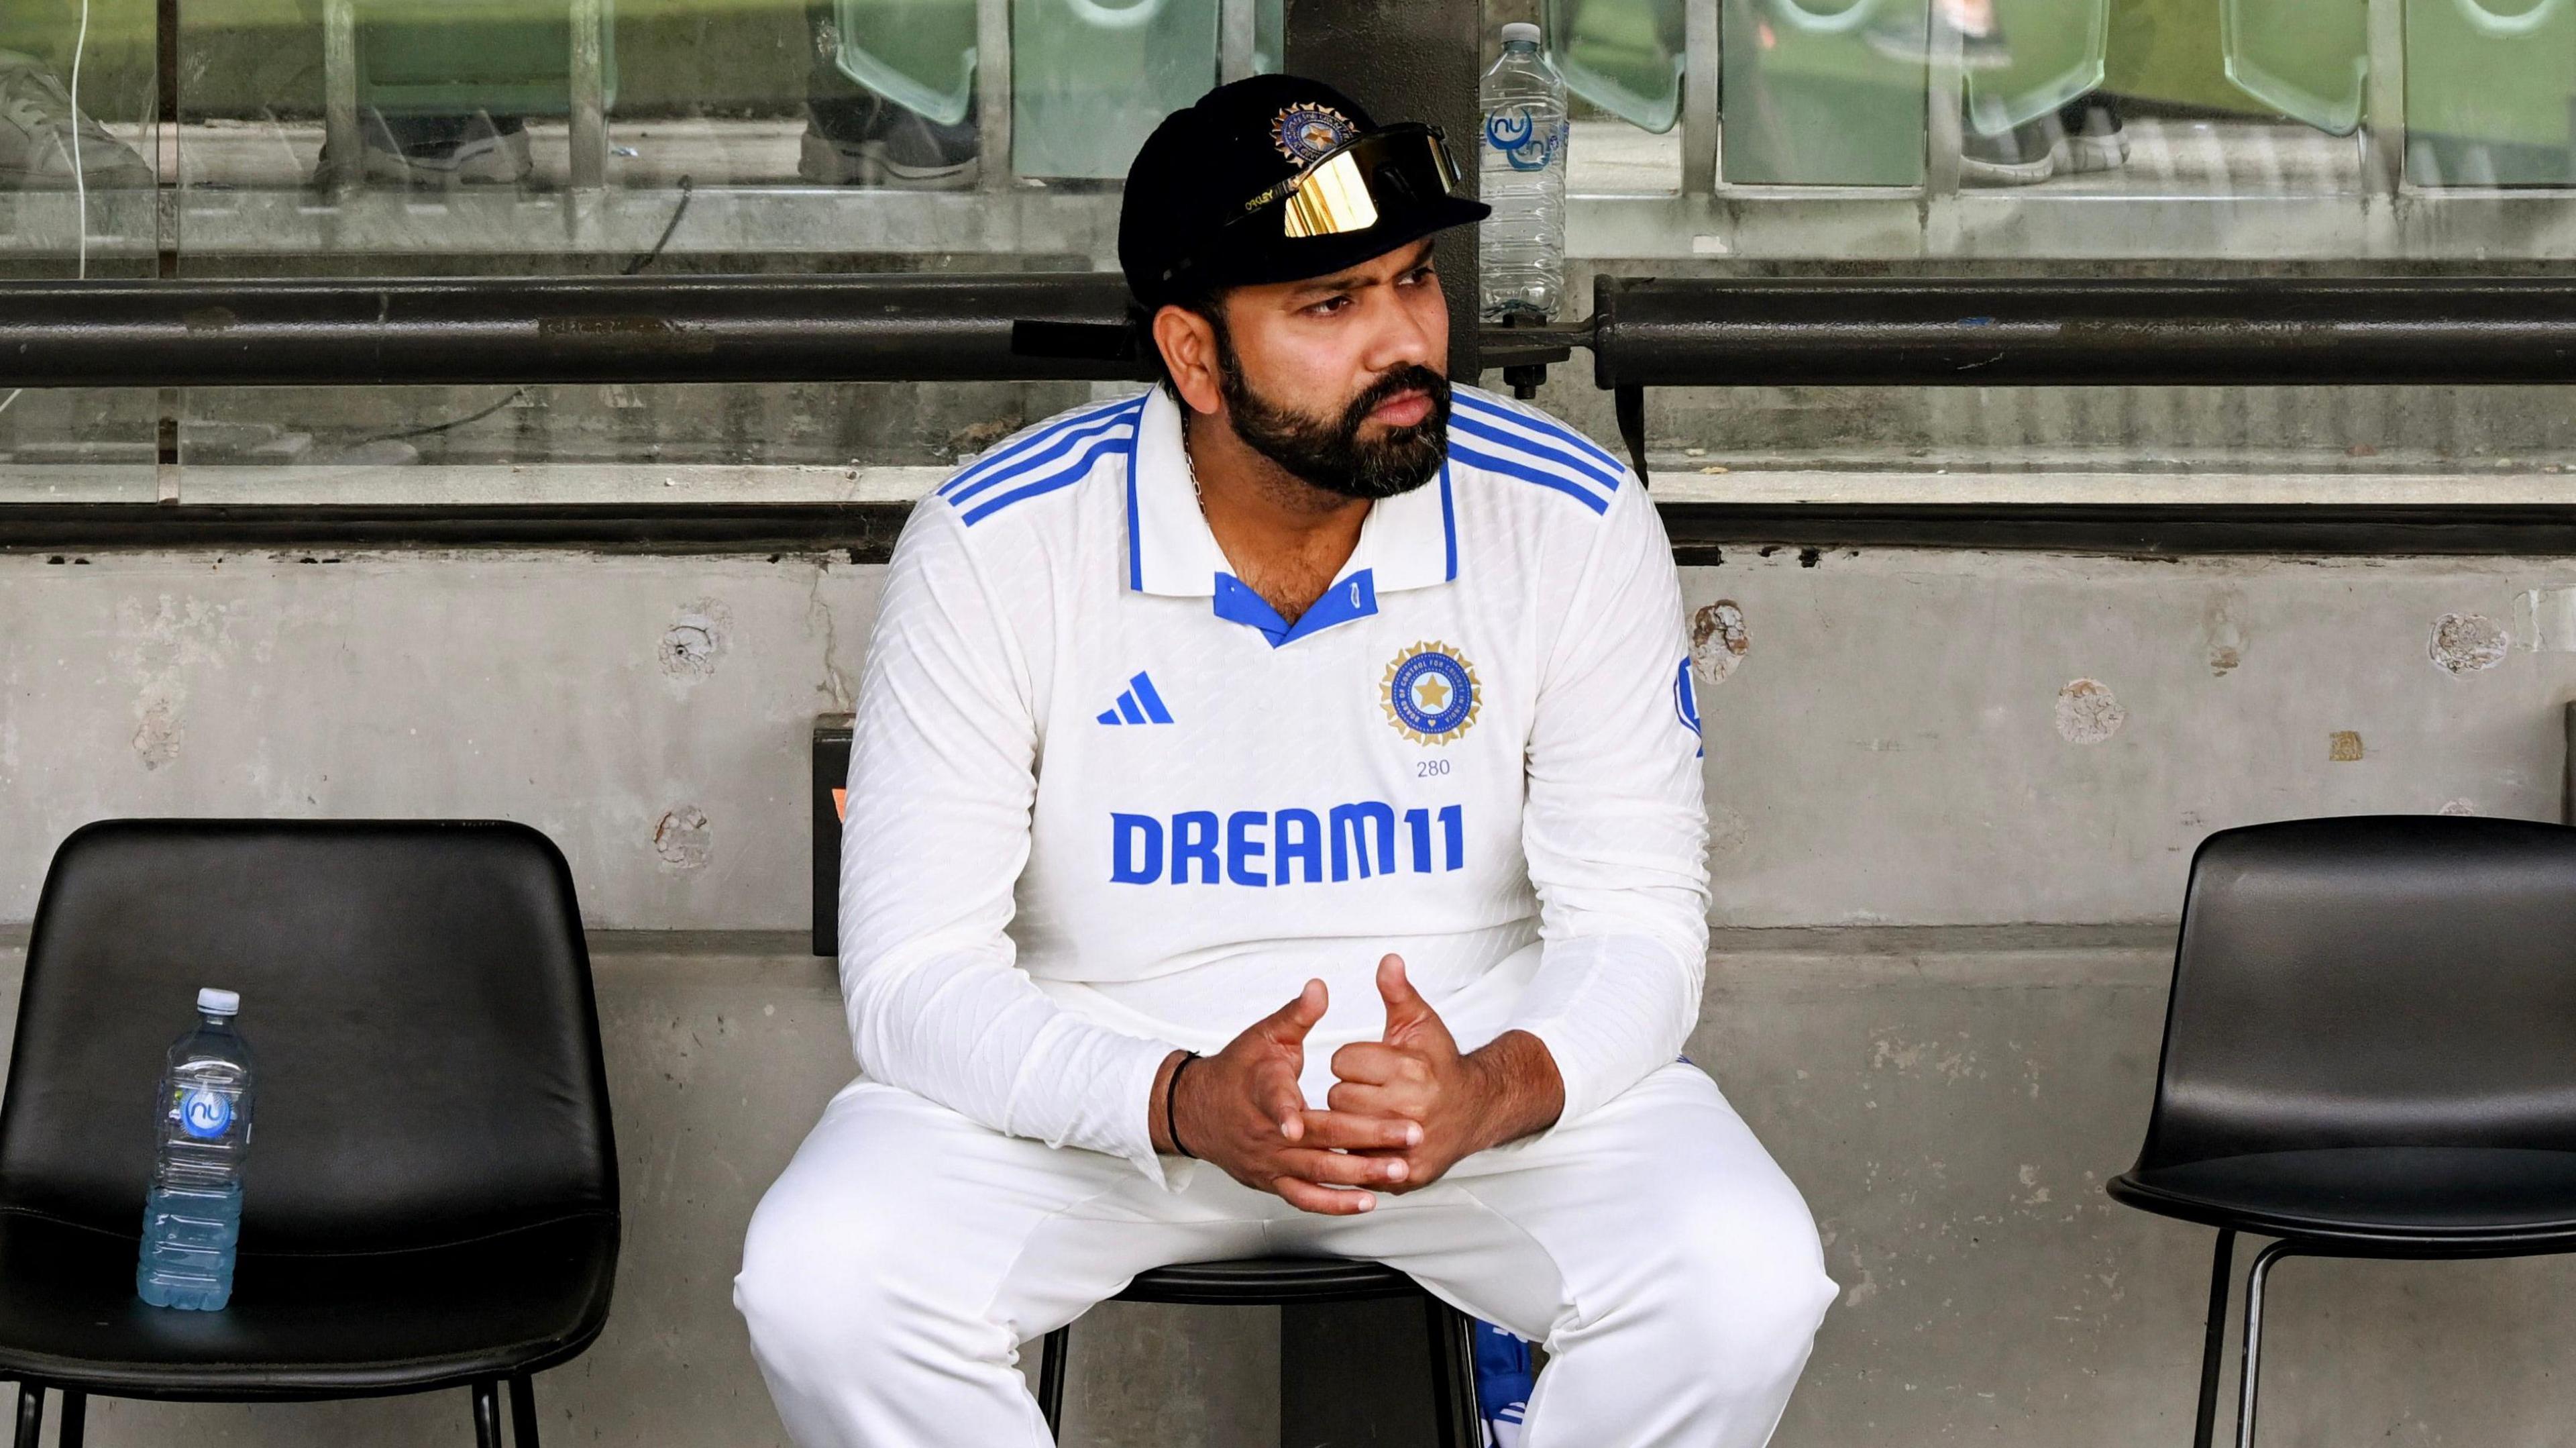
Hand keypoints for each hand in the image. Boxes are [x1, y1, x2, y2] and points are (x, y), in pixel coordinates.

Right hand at [1152, 979, 1420, 1214]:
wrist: (1198, 1112)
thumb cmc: (1237, 1070)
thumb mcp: (1262, 1035)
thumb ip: (1295, 1015)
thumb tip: (1319, 988)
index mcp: (1262, 1088)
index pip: (1273, 1098)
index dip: (1285, 1110)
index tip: (1297, 1122)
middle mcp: (1265, 1132)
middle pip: (1317, 1138)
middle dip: (1366, 1137)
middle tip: (1408, 1134)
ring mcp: (1270, 1161)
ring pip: (1316, 1172)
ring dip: (1359, 1172)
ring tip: (1398, 1168)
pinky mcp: (1273, 1181)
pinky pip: (1306, 1198)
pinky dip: (1336, 1203)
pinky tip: (1367, 1199)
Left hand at [1328, 955, 1565, 1192]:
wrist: (1476, 1109)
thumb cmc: (1441, 1064)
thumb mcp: (1420, 1022)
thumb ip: (1399, 992)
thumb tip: (1388, 960)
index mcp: (1409, 1069)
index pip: (1342, 1061)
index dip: (1352, 1060)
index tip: (1370, 1063)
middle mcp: (1410, 1108)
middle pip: (1338, 1097)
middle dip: (1349, 1090)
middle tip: (1372, 1089)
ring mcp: (1408, 1145)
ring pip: (1343, 1131)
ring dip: (1351, 1121)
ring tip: (1374, 1110)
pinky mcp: (1406, 1173)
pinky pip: (1358, 1161)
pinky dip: (1362, 1150)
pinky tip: (1377, 1137)